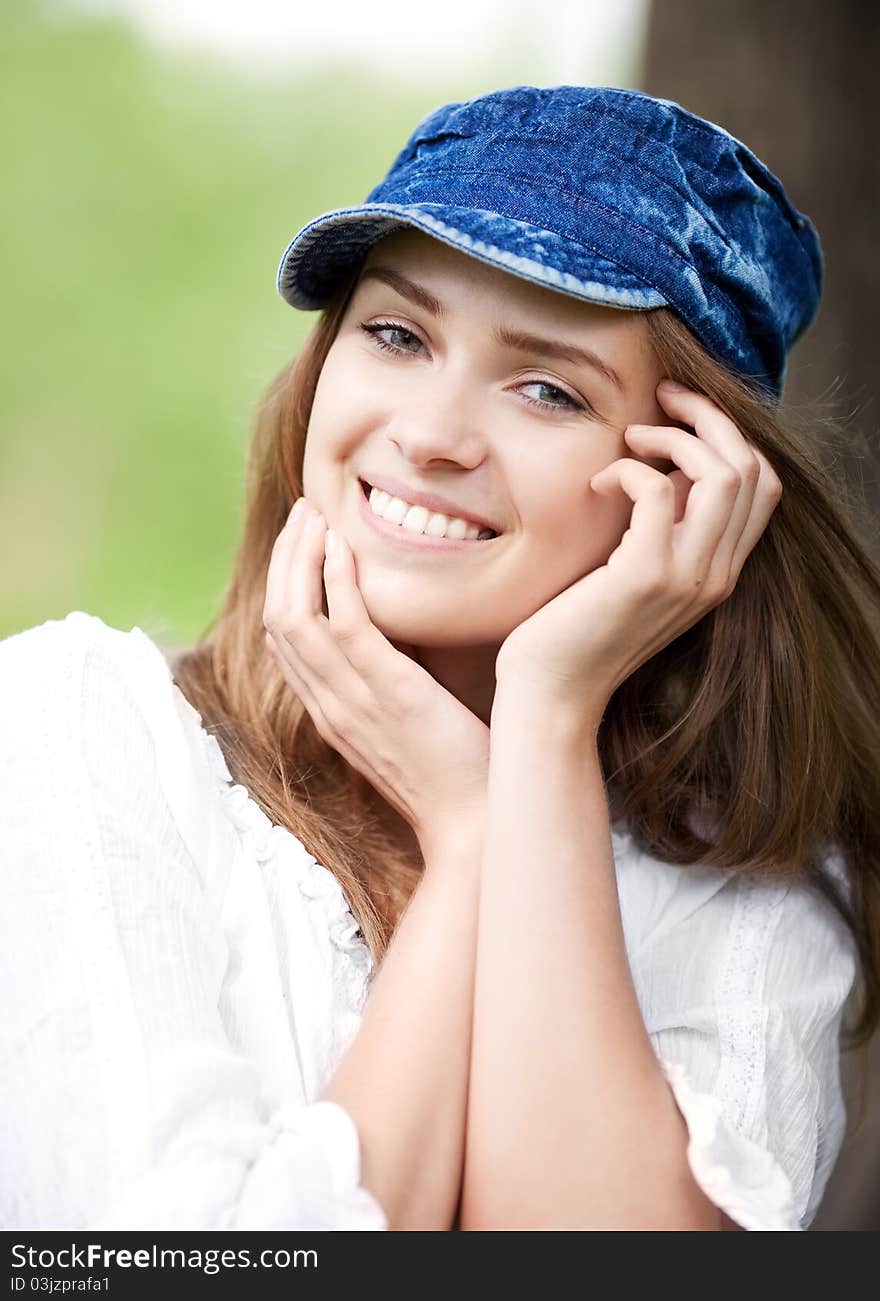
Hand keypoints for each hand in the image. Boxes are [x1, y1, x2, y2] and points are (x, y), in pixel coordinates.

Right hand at [262, 499, 489, 852]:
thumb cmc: (457, 775)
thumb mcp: (408, 727)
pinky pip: (345, 625)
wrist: (477, 824)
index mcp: (331, 713)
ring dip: (299, 558)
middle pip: (276, 620)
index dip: (283, 586)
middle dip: (283, 561)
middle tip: (302, 515)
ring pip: (295, 616)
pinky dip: (336, 580)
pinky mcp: (388, 692)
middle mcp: (329, 705)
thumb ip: (391, 687)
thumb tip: (405, 643)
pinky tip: (343, 546)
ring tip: (314, 515)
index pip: (283, 642)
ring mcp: (352, 700)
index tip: (299, 546)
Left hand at [495, 381, 783, 716]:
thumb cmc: (578, 629)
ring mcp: (687, 578)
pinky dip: (627, 470)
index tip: (681, 414)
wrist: (553, 693)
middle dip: (708, 417)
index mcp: (719, 572)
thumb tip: (666, 470)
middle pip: (750, 468)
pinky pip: (657, 492)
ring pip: (720, 473)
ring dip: (673, 437)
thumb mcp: (635, 572)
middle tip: (661, 398)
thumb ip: (662, 529)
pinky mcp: (645, 576)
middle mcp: (716, 575)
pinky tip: (598, 484)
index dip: (729, 437)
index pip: (763, 486)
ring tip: (630, 439)